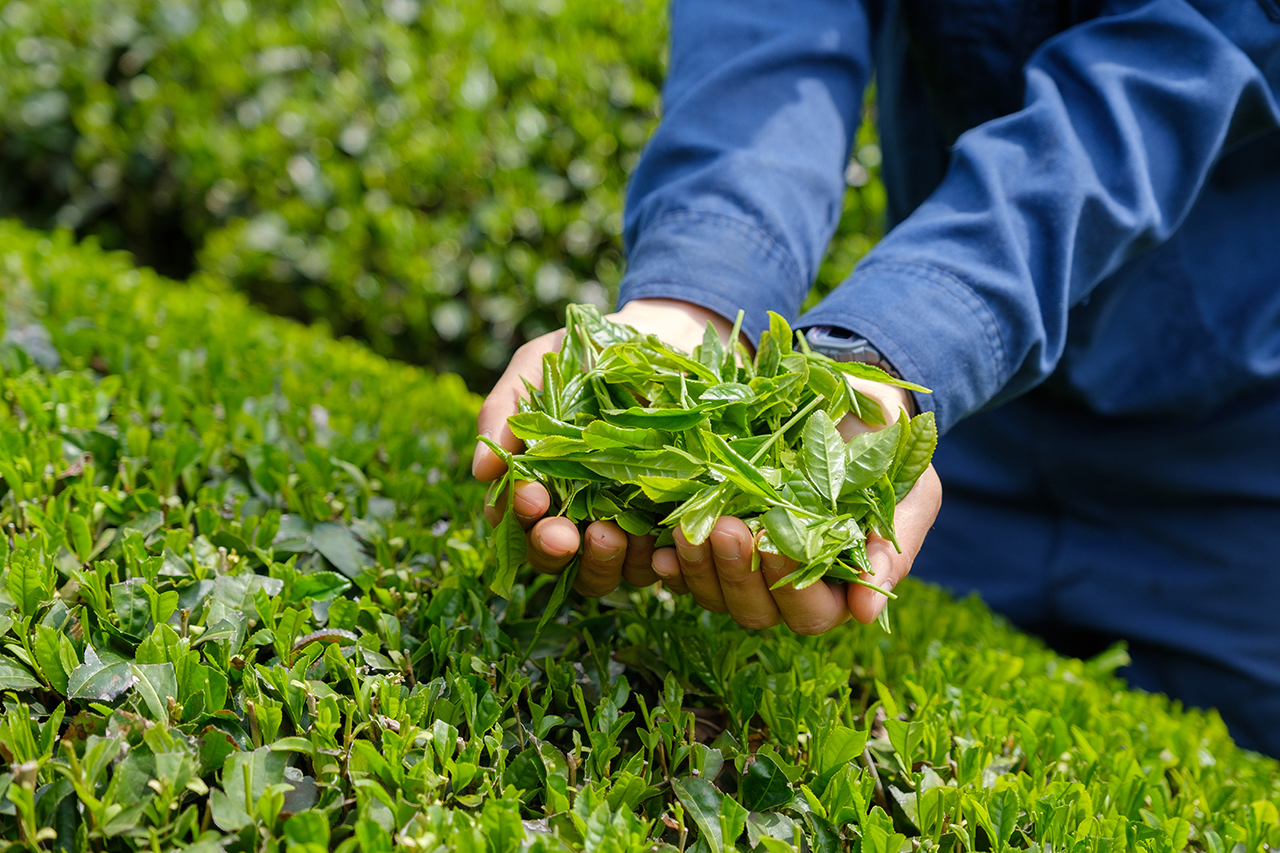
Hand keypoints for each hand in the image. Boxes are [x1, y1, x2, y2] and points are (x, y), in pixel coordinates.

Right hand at [472, 298, 744, 596]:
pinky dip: (658, 561)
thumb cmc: (590, 352)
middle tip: (562, 535)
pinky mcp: (671, 525)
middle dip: (552, 550)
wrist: (665, 336)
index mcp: (537, 481)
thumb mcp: (539, 364)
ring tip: (611, 534)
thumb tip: (480, 471)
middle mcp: (575, 513)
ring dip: (602, 561)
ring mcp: (625, 524)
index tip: (530, 497)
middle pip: (553, 556)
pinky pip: (661, 562)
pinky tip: (661, 545)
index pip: (515, 518)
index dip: (517, 516)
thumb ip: (504, 409)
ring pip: (604, 571)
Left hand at [651, 379, 941, 632]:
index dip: (790, 589)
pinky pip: (681, 568)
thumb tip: (867, 614)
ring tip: (688, 529)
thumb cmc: (884, 446)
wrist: (845, 394)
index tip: (773, 545)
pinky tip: (657, 546)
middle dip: (735, 574)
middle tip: (724, 528)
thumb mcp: (908, 488)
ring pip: (713, 593)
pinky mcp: (708, 537)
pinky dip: (669, 563)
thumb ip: (894, 546)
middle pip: (755, 610)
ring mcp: (741, 564)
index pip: (811, 611)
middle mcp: (784, 582)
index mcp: (836, 583)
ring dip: (698, 568)